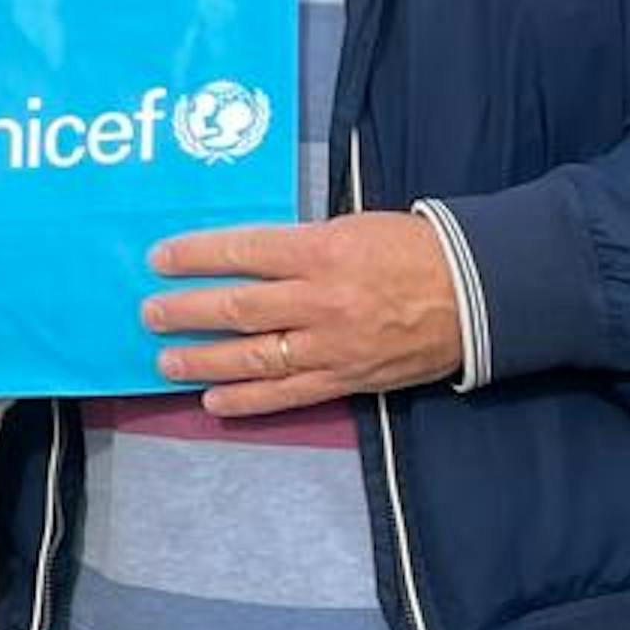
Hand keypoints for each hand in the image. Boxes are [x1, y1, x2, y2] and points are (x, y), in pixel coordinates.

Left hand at [143, 214, 464, 415]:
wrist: (479, 294)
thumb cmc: (412, 250)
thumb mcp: (352, 228)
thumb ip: (300, 245)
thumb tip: (245, 258)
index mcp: (323, 251)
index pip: (244, 252)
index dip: (196, 256)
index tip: (159, 258)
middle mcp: (322, 300)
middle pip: (239, 308)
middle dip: (187, 312)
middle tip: (150, 313)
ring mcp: (333, 345)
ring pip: (255, 356)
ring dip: (204, 361)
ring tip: (165, 361)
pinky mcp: (347, 379)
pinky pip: (288, 394)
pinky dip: (247, 400)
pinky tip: (213, 401)